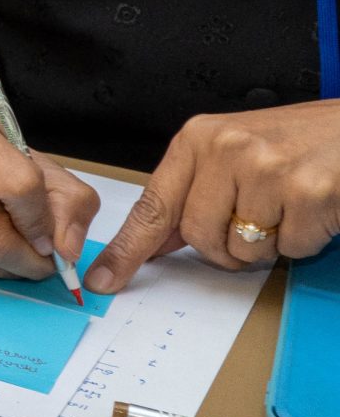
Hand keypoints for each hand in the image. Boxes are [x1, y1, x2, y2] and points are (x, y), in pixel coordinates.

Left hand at [86, 101, 339, 292]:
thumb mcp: (232, 154)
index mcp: (198, 139)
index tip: (104, 278)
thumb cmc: (295, 143)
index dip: (128, 248)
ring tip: (286, 207)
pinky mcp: (307, 192)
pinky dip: (302, 241)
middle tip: (252, 222)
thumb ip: (191, 194)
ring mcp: (267, 169)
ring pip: (242, 248)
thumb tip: (151, 241)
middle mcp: (227, 149)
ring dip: (266, 245)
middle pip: (197, 235)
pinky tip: (312, 208)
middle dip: (224, 247)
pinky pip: (289, 249)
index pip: (152, 205)